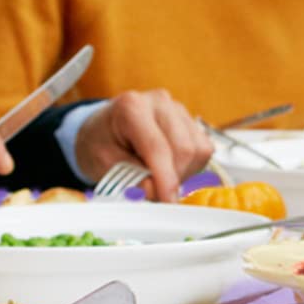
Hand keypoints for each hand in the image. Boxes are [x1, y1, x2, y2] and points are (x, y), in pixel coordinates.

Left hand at [73, 90, 212, 201]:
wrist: (103, 129)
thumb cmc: (100, 143)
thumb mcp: (103, 163)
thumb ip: (129, 177)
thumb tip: (155, 191)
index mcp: (132, 107)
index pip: (157, 147)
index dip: (165, 179)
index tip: (167, 201)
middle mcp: (159, 102)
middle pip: (184, 148)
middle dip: (173, 178)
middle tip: (155, 191)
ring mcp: (177, 108)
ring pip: (198, 150)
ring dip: (183, 172)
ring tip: (159, 175)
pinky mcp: (190, 120)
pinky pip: (203, 149)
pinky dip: (190, 166)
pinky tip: (170, 166)